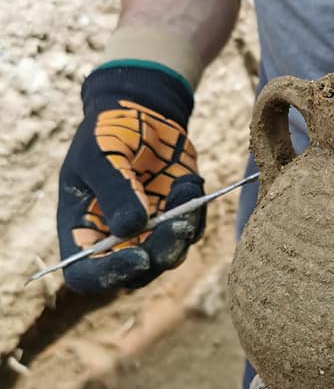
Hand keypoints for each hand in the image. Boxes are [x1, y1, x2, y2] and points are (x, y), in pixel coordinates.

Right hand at [58, 64, 204, 292]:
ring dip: (183, 229)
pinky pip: (192, 232)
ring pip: (169, 256)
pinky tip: (188, 180)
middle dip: (160, 253)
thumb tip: (130, 228)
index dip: (108, 276)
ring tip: (184, 185)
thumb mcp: (101, 154)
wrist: (141, 112)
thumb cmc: (108, 132)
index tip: (138, 258)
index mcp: (81, 230)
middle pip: (137, 274)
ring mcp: (147, 234)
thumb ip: (114, 189)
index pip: (85, 274)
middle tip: (178, 223)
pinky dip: (195, 210)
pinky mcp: (175, 221)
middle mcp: (113, 242)